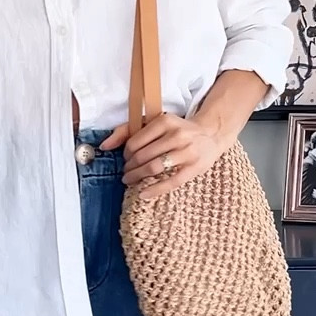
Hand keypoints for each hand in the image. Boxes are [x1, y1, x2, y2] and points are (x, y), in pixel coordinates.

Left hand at [100, 110, 226, 201]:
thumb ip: (128, 129)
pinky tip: (143, 194)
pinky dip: (155, 189)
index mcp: (165, 121)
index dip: (125, 154)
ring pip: (154, 167)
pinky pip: (171, 182)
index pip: (135, 142)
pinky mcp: (195, 167)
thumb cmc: (178, 129)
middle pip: (143, 156)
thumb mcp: (156, 123)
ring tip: (130, 180)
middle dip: (130, 167)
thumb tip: (104, 145)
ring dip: (138, 177)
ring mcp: (187, 151)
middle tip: (126, 172)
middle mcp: (177, 134)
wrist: (211, 133)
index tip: (125, 159)